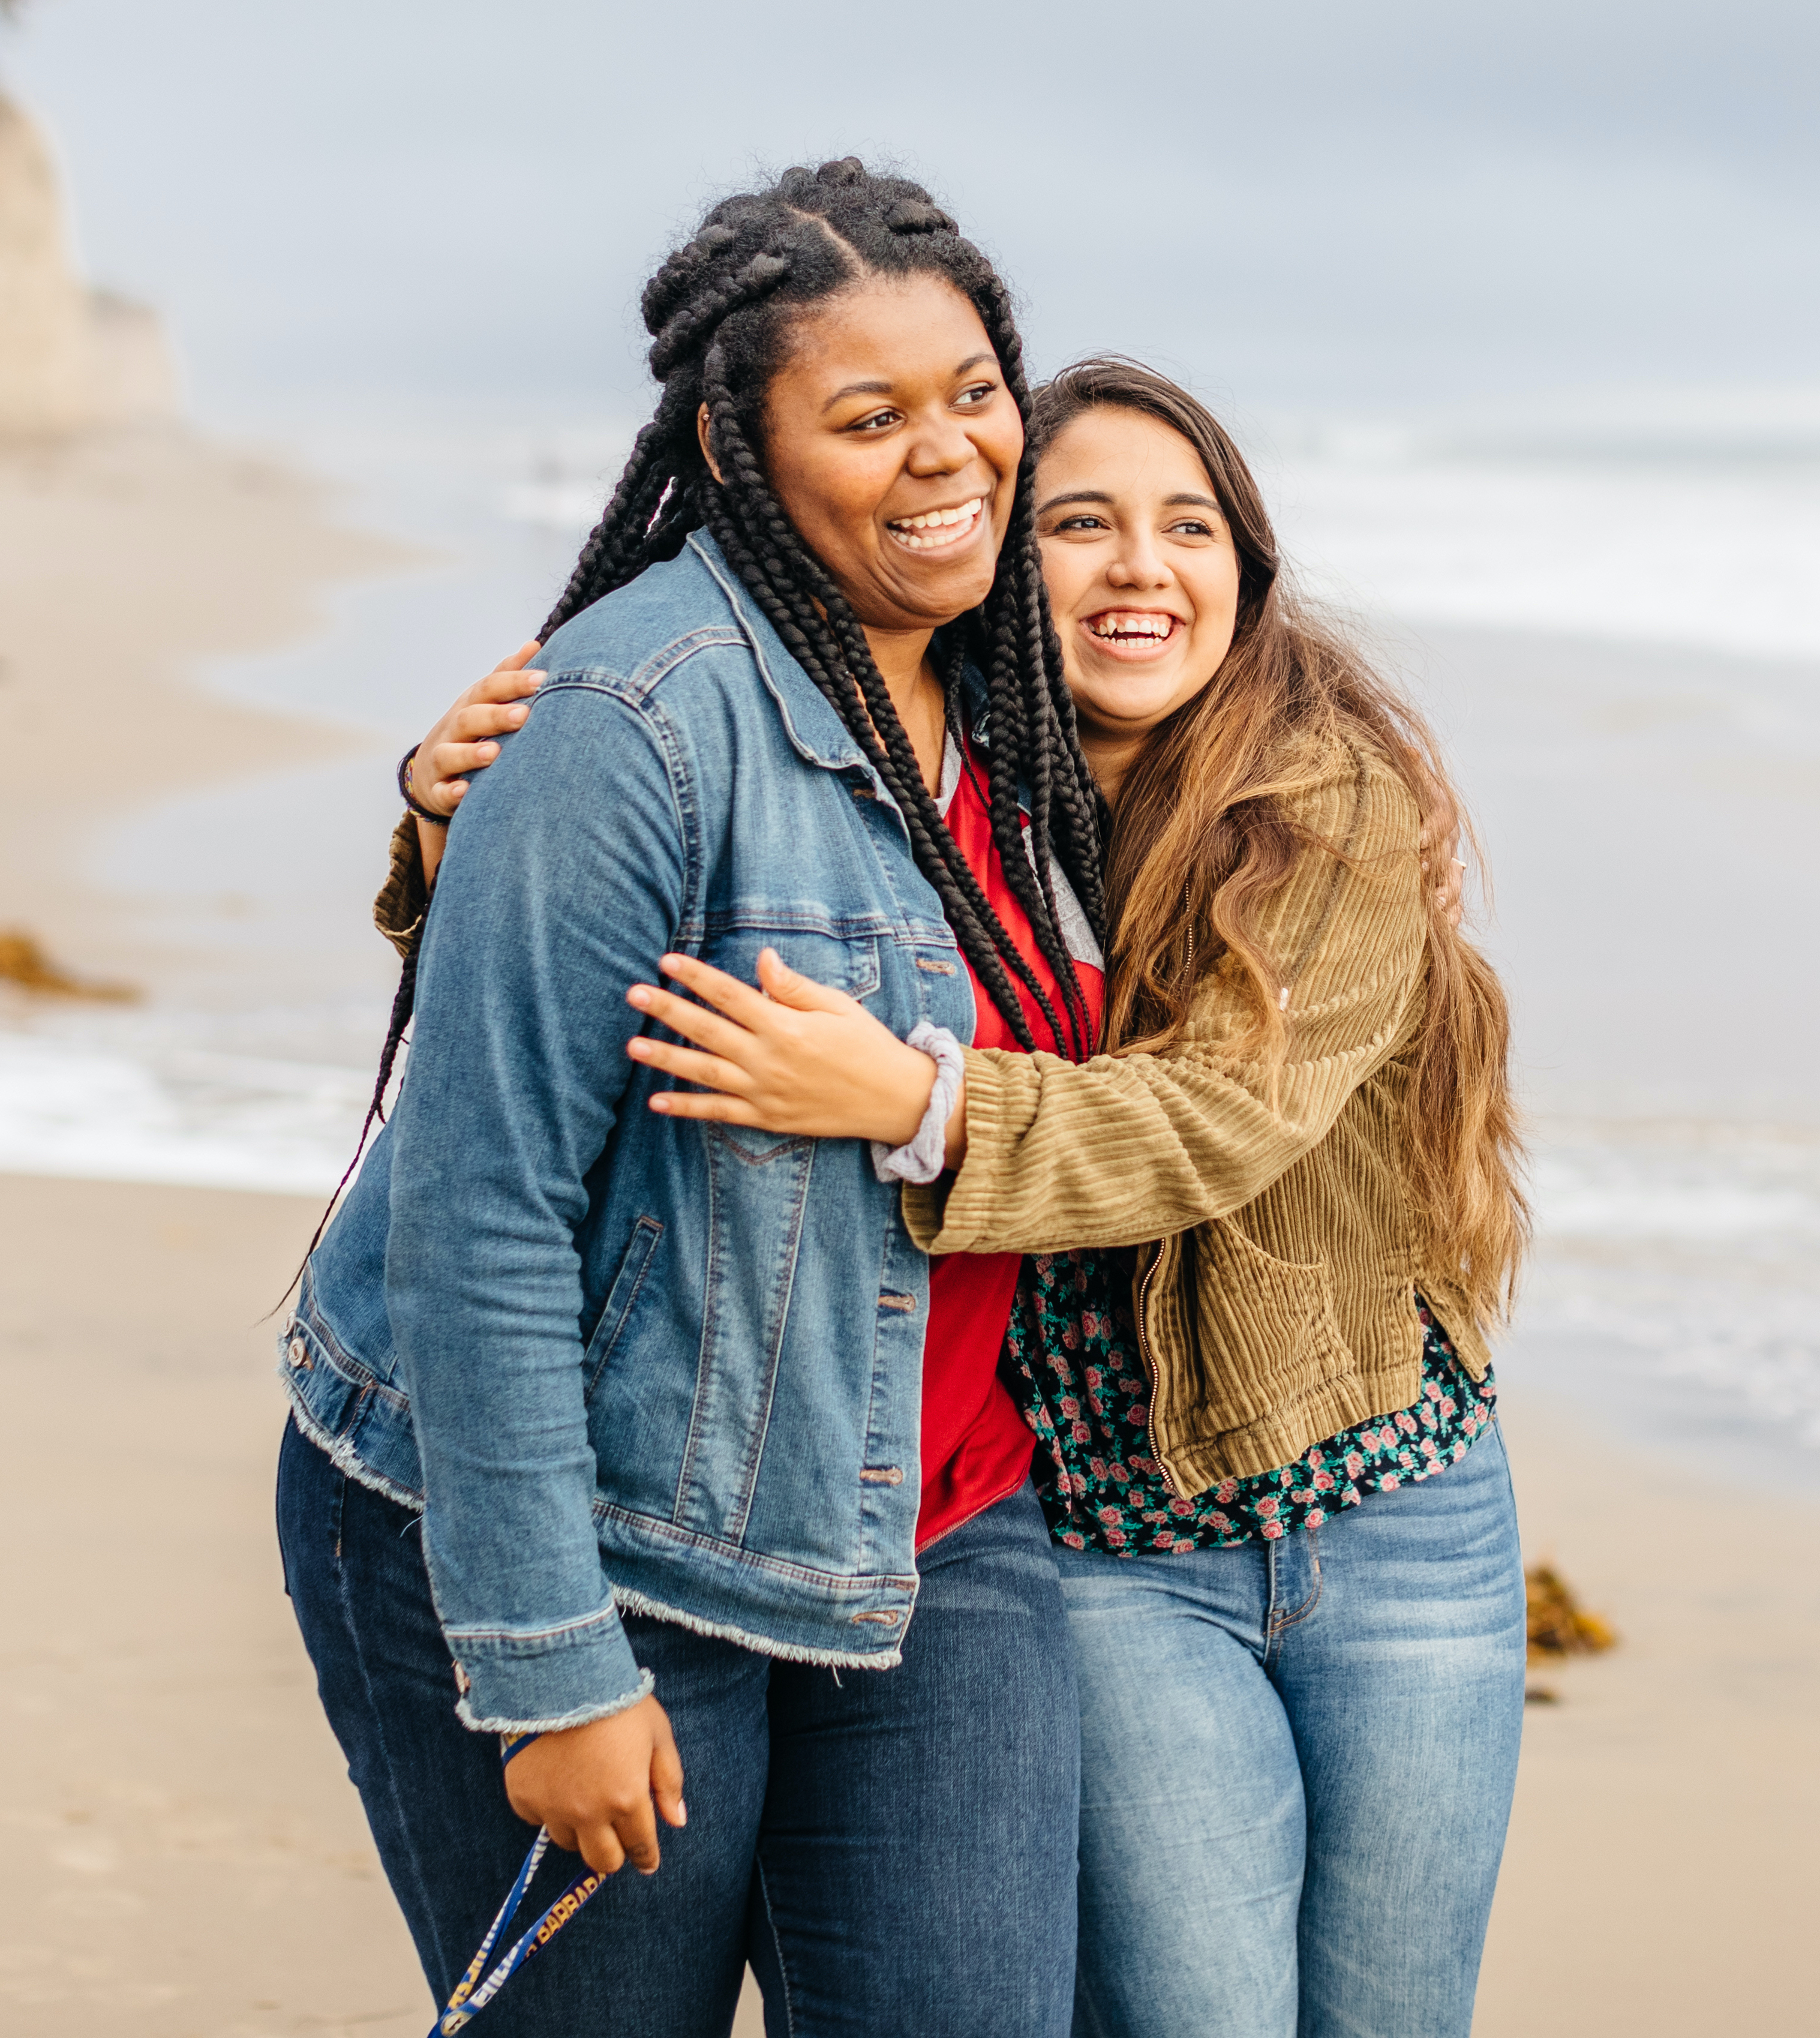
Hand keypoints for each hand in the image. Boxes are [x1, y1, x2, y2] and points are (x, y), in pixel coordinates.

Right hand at [408, 641, 544, 818]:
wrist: (432, 772)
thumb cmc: (470, 732)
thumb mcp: (483, 703)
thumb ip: (507, 677)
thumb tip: (534, 646)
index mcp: (470, 705)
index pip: (488, 689)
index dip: (513, 682)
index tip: (542, 678)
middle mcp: (453, 729)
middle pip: (470, 718)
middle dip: (496, 716)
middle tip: (524, 714)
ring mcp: (442, 759)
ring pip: (450, 754)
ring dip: (470, 753)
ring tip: (494, 752)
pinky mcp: (438, 790)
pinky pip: (442, 792)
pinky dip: (451, 792)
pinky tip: (464, 791)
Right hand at [503, 1694, 685, 1876]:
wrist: (559, 1676)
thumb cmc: (617, 1701)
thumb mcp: (657, 1734)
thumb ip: (669, 1781)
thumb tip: (676, 1821)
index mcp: (626, 1799)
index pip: (640, 1847)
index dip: (646, 1857)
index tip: (647, 1860)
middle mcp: (588, 1813)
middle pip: (602, 1861)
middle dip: (614, 1853)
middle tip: (616, 1836)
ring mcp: (552, 1809)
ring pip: (569, 1842)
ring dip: (581, 1831)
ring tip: (585, 1800)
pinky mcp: (523, 1799)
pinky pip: (539, 1820)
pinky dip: (550, 1810)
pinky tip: (556, 1782)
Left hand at [625, 948, 958, 1153]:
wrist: (893, 1100)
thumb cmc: (867, 1046)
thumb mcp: (837, 1007)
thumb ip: (793, 987)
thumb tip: (761, 958)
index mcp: (786, 1026)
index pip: (730, 995)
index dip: (697, 977)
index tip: (667, 961)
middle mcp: (769, 1059)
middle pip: (707, 1030)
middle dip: (668, 1010)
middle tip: (634, 995)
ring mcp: (764, 1092)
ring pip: (704, 1072)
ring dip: (666, 1058)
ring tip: (632, 1045)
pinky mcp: (766, 1118)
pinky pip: (719, 1113)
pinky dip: (687, 1108)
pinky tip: (657, 1101)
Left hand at [1415, 772, 1465, 931]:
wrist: (1414, 824)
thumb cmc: (1406, 797)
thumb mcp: (1409, 782)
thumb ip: (1410, 769)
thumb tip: (1406, 748)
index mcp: (1440, 814)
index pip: (1440, 819)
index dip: (1430, 829)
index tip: (1416, 839)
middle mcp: (1448, 842)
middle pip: (1449, 855)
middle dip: (1437, 866)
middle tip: (1421, 875)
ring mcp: (1448, 867)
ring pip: (1454, 882)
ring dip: (1446, 893)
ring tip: (1434, 904)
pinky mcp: (1443, 890)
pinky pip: (1453, 907)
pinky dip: (1449, 918)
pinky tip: (1442, 929)